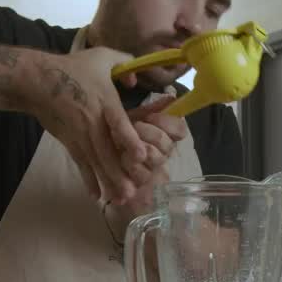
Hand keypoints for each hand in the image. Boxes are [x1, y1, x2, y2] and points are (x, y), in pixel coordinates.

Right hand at [23, 48, 146, 204]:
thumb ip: (125, 63)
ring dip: (107, 181)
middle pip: (107, 151)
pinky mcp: (70, 142)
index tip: (140, 155)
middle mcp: (94, 122)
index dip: (129, 140)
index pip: (119, 124)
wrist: (39, 81)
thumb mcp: (103, 56)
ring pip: (96, 162)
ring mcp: (80, 135)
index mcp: (105, 102)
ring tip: (120, 198)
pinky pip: (81, 164)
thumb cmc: (73, 67)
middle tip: (131, 192)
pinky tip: (97, 196)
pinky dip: (88, 180)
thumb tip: (137, 80)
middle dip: (119, 173)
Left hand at [113, 98, 187, 217]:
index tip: (150, 116)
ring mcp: (155, 170)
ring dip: (140, 151)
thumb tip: (170, 96)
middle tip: (134, 128)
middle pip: (166, 144)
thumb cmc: (118, 135)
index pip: (179, 129)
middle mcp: (163, 152)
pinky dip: (131, 168)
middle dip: (149, 134)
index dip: (166, 122)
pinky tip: (123, 160)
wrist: (102, 161)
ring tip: (124, 148)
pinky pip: (143, 177)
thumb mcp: (132, 118)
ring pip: (156, 159)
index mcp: (164, 135)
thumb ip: (151, 109)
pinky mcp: (144, 185)